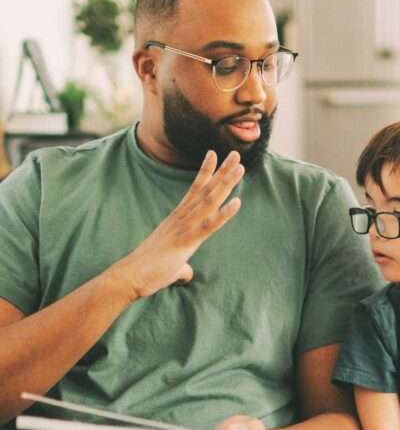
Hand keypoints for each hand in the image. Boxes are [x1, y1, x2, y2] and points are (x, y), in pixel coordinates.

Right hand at [112, 150, 244, 298]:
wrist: (130, 276)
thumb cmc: (148, 270)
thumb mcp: (171, 265)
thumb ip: (181, 266)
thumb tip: (185, 273)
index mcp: (178, 218)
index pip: (194, 190)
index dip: (205, 172)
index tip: (214, 154)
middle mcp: (182, 217)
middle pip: (206, 190)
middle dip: (222, 172)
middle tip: (236, 155)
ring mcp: (185, 226)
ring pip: (209, 200)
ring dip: (226, 183)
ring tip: (240, 167)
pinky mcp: (187, 240)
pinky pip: (209, 225)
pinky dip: (224, 214)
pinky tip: (237, 202)